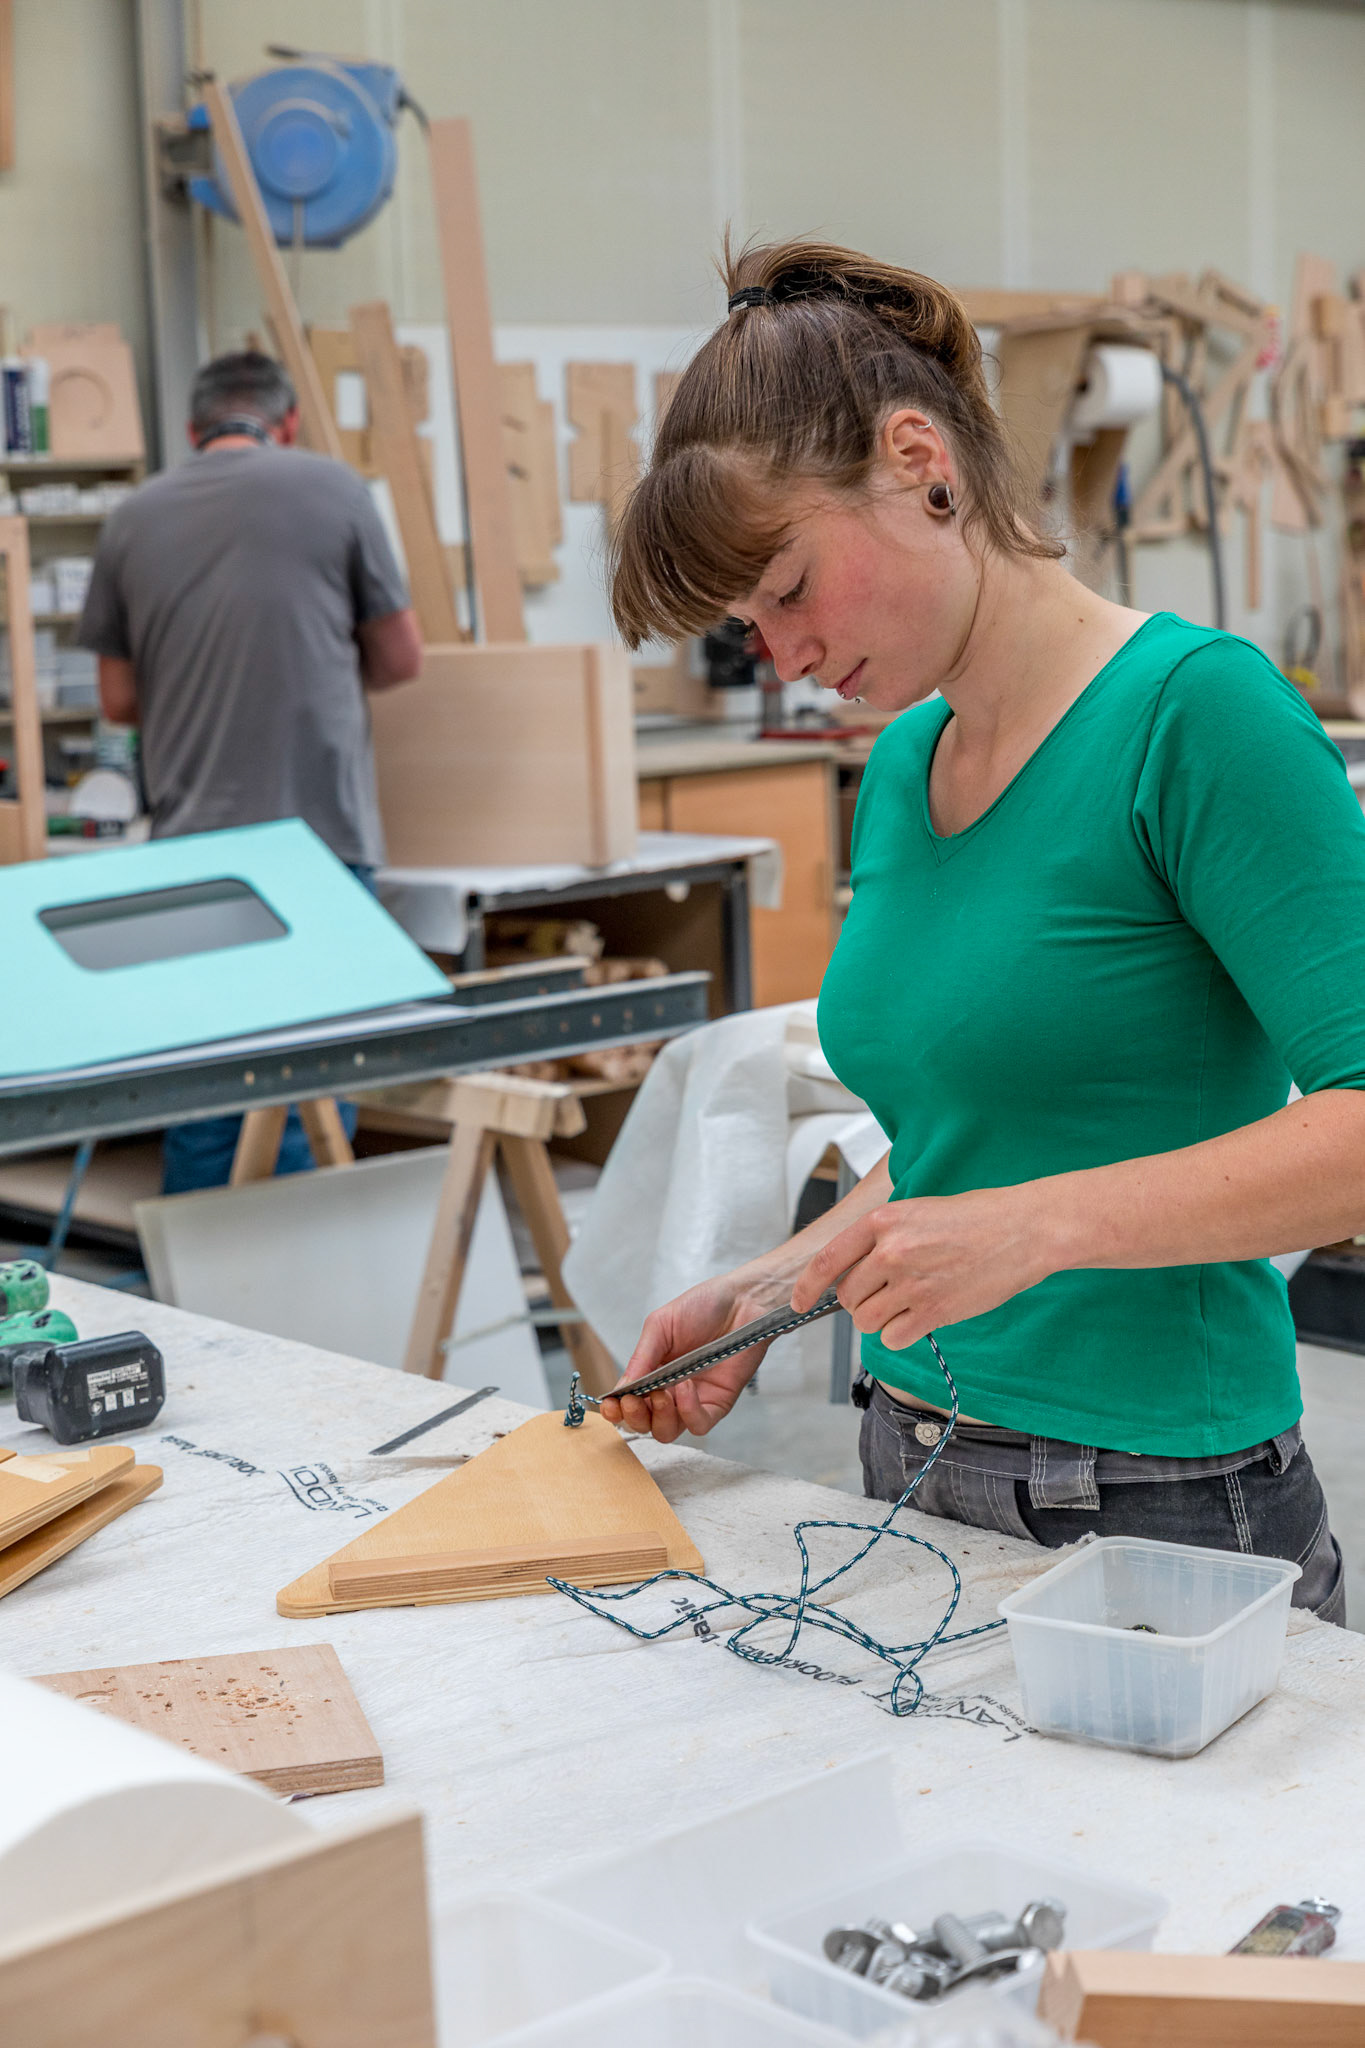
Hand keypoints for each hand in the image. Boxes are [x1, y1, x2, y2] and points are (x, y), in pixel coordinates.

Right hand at [601, 1268, 790, 1442]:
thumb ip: (641, 1358)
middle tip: (634, 1400)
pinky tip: (687, 1386)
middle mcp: (670, 1390)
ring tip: (662, 1393)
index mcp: (652, 1371)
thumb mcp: (660, 1325)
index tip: (609, 1405)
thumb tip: (620, 1389)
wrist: (743, 1301)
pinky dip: (687, 1411)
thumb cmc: (702, 1307)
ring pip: (667, 1432)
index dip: (616, 1410)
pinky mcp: (717, 1404)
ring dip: (658, 1418)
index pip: (628, 1401)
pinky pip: (697, 1425)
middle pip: (644, 1423)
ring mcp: (693, 1400)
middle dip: (634, 1417)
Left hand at [789, 1184, 1055, 1347]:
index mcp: (882, 1222)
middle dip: (860, 1301)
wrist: (1022, 1230)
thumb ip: (883, 1238)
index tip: (799, 1302)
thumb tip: (856, 1270)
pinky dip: (903, 1333)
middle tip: (887, 1293)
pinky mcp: (934, 1312)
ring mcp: (911, 1284)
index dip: (807, 1287)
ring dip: (880, 1319)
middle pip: (848, 1297)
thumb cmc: (976, 1217)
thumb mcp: (917, 1211)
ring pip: (867, 1321)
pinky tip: (921, 1316)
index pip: (827, 1261)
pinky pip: (894, 1338)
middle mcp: (890, 1253)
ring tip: (907, 1303)